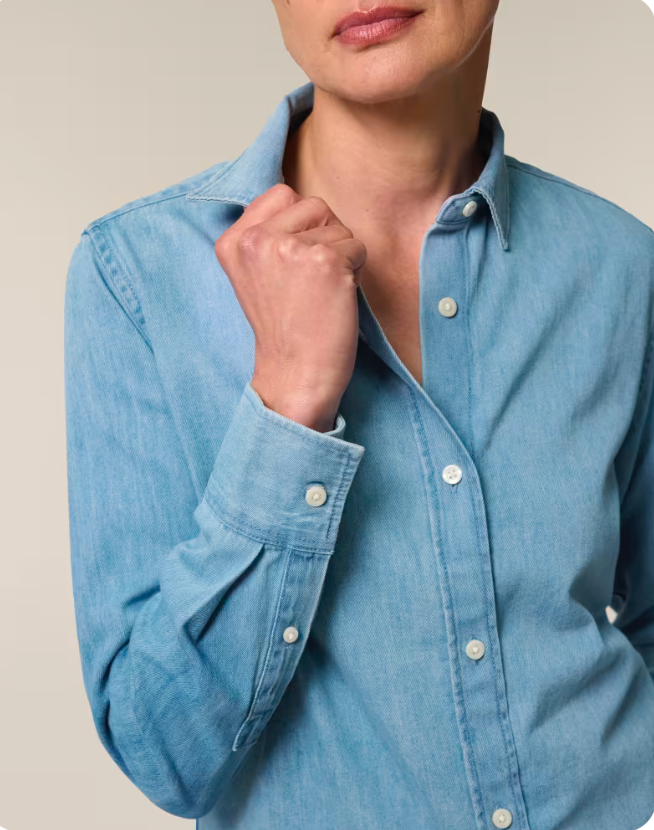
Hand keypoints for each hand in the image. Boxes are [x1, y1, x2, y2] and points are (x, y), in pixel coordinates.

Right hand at [214, 183, 366, 431]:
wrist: (295, 373)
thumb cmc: (285, 328)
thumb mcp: (256, 274)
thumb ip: (268, 234)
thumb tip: (303, 203)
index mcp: (233, 241)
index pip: (282, 193)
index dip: (301, 224)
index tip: (295, 263)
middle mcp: (255, 240)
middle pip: (314, 204)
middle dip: (324, 237)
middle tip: (310, 281)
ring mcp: (288, 248)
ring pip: (339, 226)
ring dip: (341, 256)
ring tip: (320, 291)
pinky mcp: (323, 261)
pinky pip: (357, 246)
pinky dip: (355, 272)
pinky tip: (335, 299)